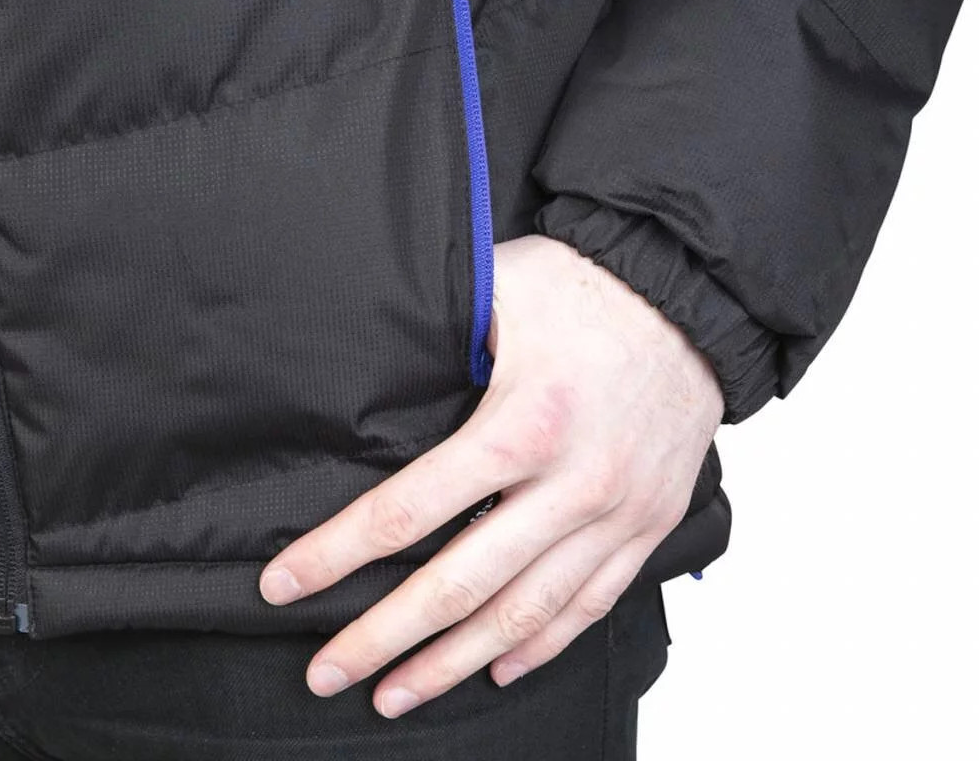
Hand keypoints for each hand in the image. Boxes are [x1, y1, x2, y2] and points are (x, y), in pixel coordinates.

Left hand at [257, 233, 723, 716]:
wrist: (693, 299)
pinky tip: (498, 668)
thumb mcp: (502, 286)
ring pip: (524, 615)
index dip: (337, 554)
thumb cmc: (593, 288)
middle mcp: (572, 483)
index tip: (284, 585)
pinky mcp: (649, 524)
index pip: (409, 509)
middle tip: (327, 670)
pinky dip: (541, 646)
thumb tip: (372, 358)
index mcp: (524, 423)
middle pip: (459, 585)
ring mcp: (616, 513)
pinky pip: (591, 603)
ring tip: (397, 693)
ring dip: (454, 662)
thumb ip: (437, 328)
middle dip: (382, 637)